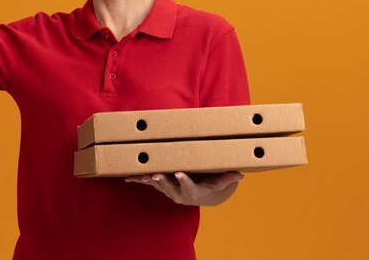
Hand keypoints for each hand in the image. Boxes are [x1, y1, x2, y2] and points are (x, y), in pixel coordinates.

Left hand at [125, 171, 243, 205]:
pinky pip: (147, 183)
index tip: (180, 173)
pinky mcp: (159, 186)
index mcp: (192, 190)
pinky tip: (127, 177)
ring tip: (142, 175)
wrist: (194, 195)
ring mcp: (167, 189)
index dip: (184, 180)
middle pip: (169, 186)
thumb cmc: (207, 185)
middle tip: (156, 175)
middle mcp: (178, 192)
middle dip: (162, 181)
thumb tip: (241, 175)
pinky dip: (137, 179)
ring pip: (157, 185)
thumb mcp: (217, 183)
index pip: (189, 185)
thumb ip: (226, 179)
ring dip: (149, 180)